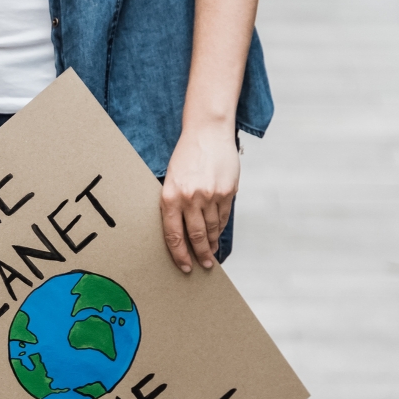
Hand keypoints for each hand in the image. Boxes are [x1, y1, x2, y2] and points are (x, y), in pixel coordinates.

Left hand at [160, 123, 238, 272]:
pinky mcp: (227, 190)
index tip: (185, 267)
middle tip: (203, 265)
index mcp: (170, 196)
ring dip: (212, 242)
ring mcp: (211, 195)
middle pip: (196, 236)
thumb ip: (174, 203)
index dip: (180, 255)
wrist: (207, 131)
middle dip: (200, 254)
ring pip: (212, 228)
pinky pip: (224, 216)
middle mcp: (190, 198)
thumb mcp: (171, 178)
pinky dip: (221, 228)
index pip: (174, 235)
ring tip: (211, 252)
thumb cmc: (186, 155)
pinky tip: (218, 234)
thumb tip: (181, 232)